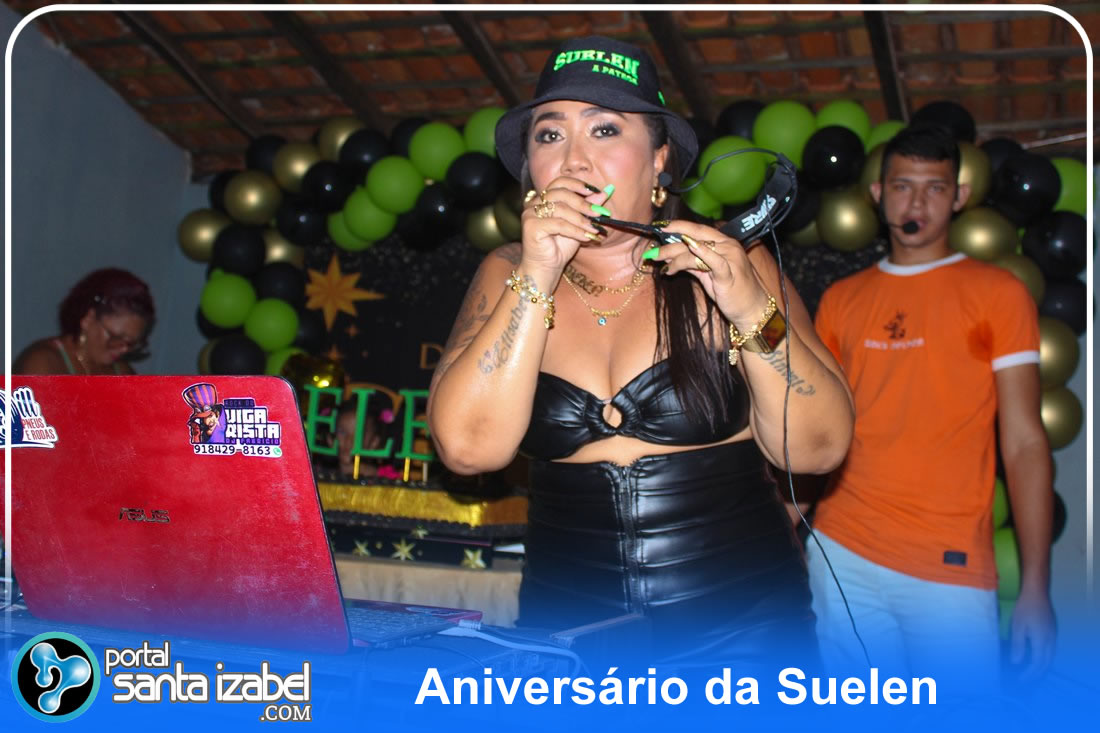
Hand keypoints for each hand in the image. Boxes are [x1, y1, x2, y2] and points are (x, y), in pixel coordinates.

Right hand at [520, 177, 605, 279]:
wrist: (546, 268)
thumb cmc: (560, 247)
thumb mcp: (578, 224)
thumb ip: (588, 207)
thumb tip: (605, 192)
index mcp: (544, 199)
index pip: (560, 182)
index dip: (578, 184)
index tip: (595, 192)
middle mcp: (534, 203)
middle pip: (561, 193)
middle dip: (584, 203)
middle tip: (600, 213)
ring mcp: (530, 214)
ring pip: (561, 209)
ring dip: (581, 219)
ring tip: (594, 229)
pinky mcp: (531, 226)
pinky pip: (559, 224)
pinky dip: (575, 230)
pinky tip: (586, 238)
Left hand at [647, 220, 770, 325]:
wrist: (751, 309)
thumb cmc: (731, 291)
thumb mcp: (708, 274)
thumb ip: (693, 263)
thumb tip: (670, 257)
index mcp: (724, 243)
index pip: (698, 230)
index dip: (678, 226)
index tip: (659, 228)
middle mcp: (728, 246)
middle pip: (695, 236)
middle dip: (671, 240)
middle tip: (652, 249)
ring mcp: (730, 258)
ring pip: (697, 251)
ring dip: (675, 256)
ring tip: (661, 263)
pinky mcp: (729, 274)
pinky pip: (713, 261)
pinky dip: (700, 254)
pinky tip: (686, 254)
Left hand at [1009, 587, 1055, 681]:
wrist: (1037, 593)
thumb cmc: (1025, 608)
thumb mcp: (1017, 626)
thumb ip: (1018, 645)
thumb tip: (1016, 662)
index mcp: (1041, 641)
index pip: (1037, 663)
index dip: (1029, 674)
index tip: (1021, 680)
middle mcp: (1050, 641)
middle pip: (1046, 663)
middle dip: (1036, 674)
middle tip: (1025, 680)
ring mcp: (1053, 636)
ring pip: (1050, 657)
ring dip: (1041, 667)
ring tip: (1030, 673)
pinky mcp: (1052, 632)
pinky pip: (1050, 650)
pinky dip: (1043, 659)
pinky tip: (1036, 658)